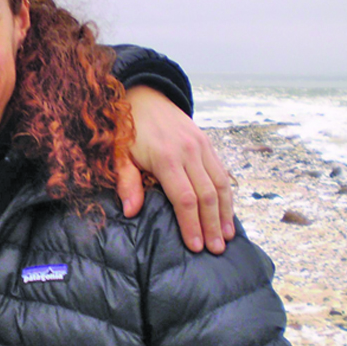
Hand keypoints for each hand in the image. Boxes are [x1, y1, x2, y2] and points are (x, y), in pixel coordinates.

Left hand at [115, 86, 233, 252]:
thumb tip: (131, 211)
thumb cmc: (127, 129)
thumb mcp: (119, 154)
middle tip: (216, 250)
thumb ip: (127, 182)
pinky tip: (227, 212)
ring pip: (221, 183)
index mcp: (166, 157)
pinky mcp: (207, 142)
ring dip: (225, 212)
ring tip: (227, 237)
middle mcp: (188, 151)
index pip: (184, 198)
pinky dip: (227, 194)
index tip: (195, 247)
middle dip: (212, 225)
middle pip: (207, 195)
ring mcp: (201, 145)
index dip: (191, 224)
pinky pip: (222, 172)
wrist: (144, 95)